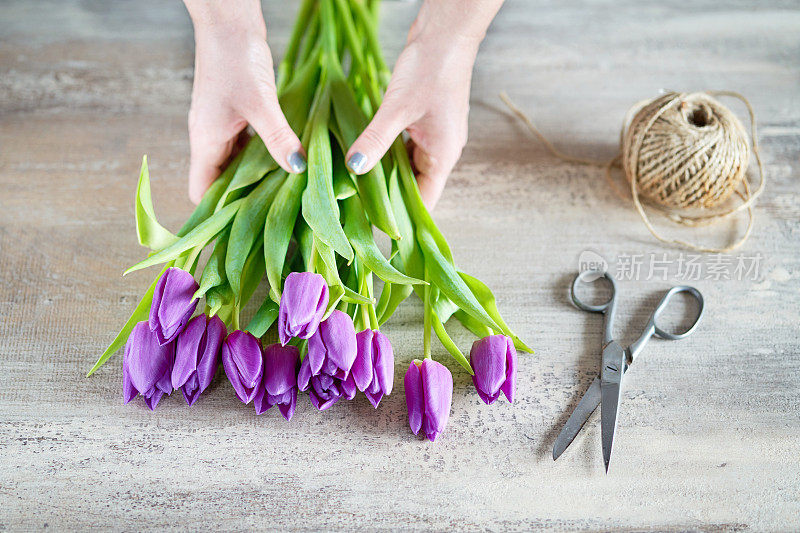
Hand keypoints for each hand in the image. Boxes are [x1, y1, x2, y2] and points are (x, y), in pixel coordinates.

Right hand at [184, 0, 305, 203]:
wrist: (229, 19)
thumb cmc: (235, 57)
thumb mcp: (259, 102)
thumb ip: (278, 137)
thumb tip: (297, 168)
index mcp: (205, 142)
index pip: (201, 193)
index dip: (216, 215)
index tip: (243, 232)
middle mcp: (210, 138)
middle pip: (222, 183)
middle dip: (245, 201)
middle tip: (276, 219)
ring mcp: (224, 126)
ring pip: (238, 165)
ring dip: (259, 179)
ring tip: (286, 197)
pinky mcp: (239, 113)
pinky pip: (250, 145)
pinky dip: (266, 156)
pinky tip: (288, 162)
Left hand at [345, 1, 501, 207]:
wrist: (446, 32)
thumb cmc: (431, 68)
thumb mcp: (398, 107)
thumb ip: (375, 139)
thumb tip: (354, 168)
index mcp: (443, 155)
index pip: (425, 201)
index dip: (403, 218)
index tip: (377, 230)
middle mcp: (441, 150)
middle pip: (415, 186)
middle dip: (389, 198)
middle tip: (357, 210)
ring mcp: (433, 135)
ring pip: (407, 166)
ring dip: (386, 175)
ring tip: (357, 188)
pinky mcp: (423, 121)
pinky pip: (403, 147)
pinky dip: (386, 153)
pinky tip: (366, 155)